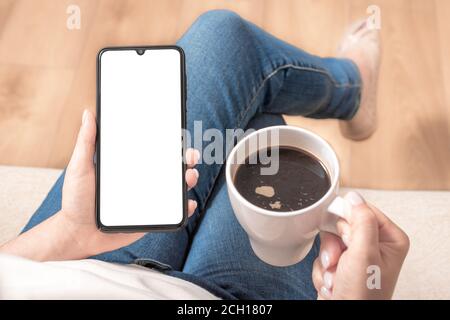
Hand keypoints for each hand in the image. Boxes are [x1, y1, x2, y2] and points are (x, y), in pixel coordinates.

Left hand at [60, 109, 199, 257]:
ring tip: (190, 176)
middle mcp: (143, 181)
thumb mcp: (80, 167)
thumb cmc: (76, 200)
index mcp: (130, 166)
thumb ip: (86, 142)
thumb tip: (88, 113)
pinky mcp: (151, 218)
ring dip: (189, 179)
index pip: (154, 151)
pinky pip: (173, 213)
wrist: (77, 234)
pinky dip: (185, 208)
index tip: (180, 134)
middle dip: (187, 159)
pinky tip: (188, 204)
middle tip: (190, 155)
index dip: (171, 142)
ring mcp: (149, 199)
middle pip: (171, 167)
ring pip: (176, 187)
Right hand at [312, 191, 409, 299]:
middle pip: (342, 224)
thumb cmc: (363, 296)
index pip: (363, 210)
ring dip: (327, 259)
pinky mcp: (342, 266)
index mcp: (390, 239)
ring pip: (329, 240)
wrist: (344, 318)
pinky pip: (323, 255)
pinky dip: (323, 269)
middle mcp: (375, 246)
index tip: (341, 234)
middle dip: (334, 245)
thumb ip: (361, 221)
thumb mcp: (364, 253)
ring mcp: (357, 256)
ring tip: (335, 276)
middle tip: (339, 259)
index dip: (346, 220)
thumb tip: (354, 197)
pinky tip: (332, 282)